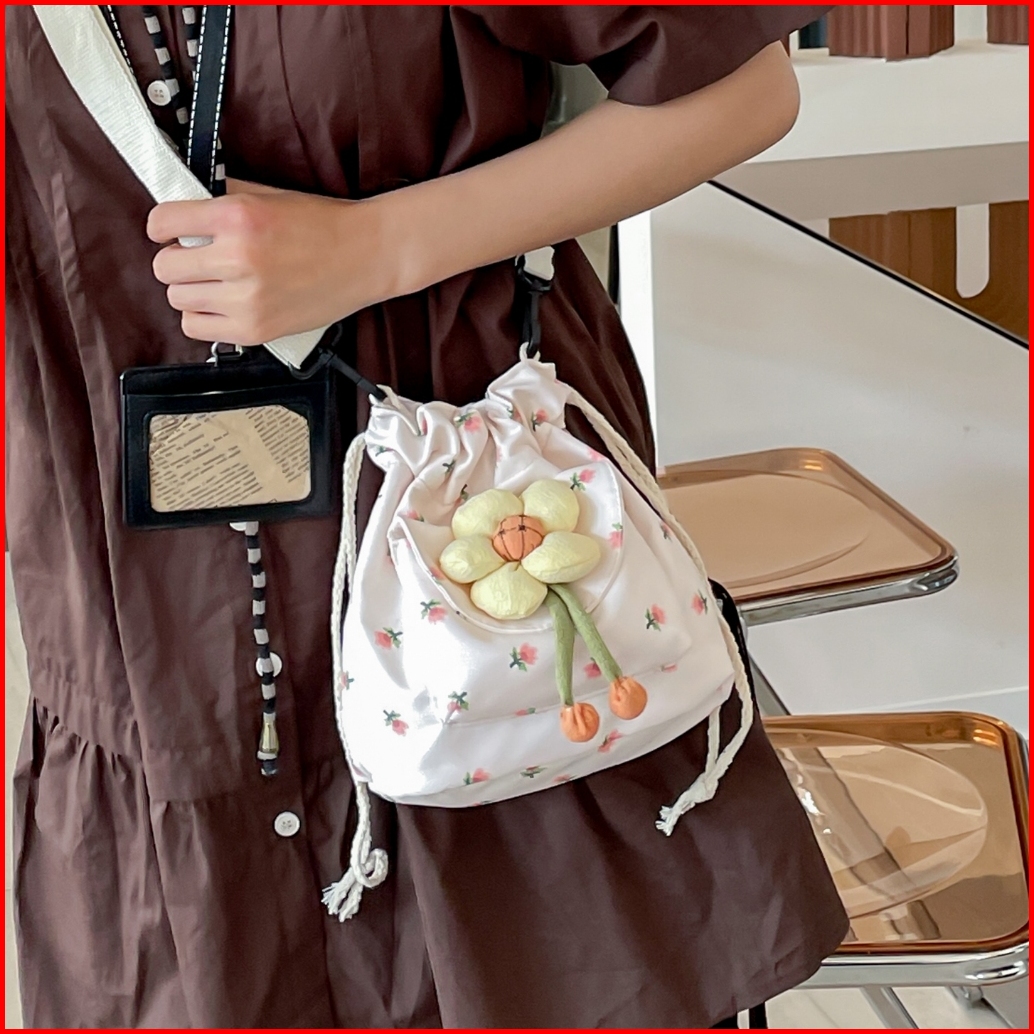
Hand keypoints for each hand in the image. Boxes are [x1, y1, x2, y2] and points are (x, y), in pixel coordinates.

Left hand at [147, 179, 386, 345]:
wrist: (366, 256)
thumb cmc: (323, 226)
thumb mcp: (268, 196)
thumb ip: (222, 200)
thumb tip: (184, 211)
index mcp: (237, 216)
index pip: (162, 223)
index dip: (163, 227)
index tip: (171, 231)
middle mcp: (238, 258)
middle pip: (166, 267)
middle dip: (179, 260)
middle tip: (201, 257)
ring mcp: (246, 299)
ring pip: (179, 298)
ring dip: (192, 288)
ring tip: (217, 281)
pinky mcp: (255, 330)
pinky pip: (197, 327)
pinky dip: (203, 316)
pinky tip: (223, 303)